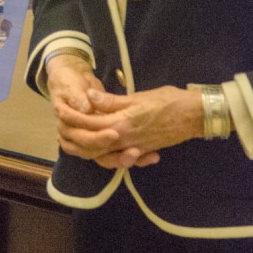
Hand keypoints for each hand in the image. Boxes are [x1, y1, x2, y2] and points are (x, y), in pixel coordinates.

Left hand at [53, 84, 202, 169]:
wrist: (193, 116)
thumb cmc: (167, 101)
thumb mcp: (136, 97)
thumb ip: (111, 101)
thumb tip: (89, 96)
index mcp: (120, 124)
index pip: (88, 123)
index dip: (72, 116)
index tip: (59, 108)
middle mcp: (124, 140)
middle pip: (90, 142)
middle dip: (73, 133)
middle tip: (60, 124)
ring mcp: (133, 148)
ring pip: (101, 152)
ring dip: (85, 145)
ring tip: (72, 135)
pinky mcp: (141, 151)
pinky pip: (116, 156)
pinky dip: (103, 152)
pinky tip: (97, 145)